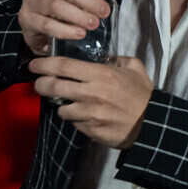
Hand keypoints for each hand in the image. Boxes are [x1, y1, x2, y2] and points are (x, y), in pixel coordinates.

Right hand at [18, 0, 124, 56]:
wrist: (44, 30)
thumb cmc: (68, 5)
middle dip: (89, 0)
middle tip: (104, 12)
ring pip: (55, 5)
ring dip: (78, 16)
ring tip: (94, 24)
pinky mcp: (27, 18)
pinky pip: (46, 24)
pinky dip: (65, 30)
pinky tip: (79, 34)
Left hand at [30, 55, 153, 148]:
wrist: (153, 124)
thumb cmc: (142, 95)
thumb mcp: (134, 68)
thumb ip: (116, 59)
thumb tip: (101, 58)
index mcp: (101, 74)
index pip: (64, 66)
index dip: (45, 64)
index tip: (34, 65)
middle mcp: (92, 93)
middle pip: (55, 86)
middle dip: (41, 84)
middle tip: (39, 84)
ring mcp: (90, 114)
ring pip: (62, 108)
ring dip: (61, 105)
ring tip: (68, 102)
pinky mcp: (91, 130)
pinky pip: (75, 123)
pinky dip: (76, 119)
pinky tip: (84, 116)